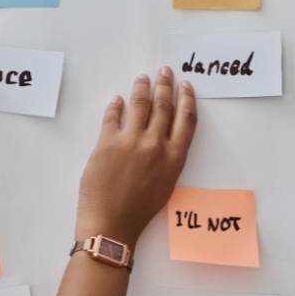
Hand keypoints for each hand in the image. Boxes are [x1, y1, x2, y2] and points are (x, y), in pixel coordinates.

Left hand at [75, 67, 196, 247]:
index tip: (186, 85)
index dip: (187, 99)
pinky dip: (116, 105)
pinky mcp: (107, 143)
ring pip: (140, 104)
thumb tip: (161, 137)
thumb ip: (167, 159)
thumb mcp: (166, 184)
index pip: (186, 120)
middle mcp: (155, 145)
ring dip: (142, 87)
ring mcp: (130, 141)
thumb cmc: (140, 211)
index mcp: (174, 157)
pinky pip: (112, 116)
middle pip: (164, 106)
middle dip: (165, 85)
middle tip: (165, 71)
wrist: (111, 224)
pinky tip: (117, 99)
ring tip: (143, 78)